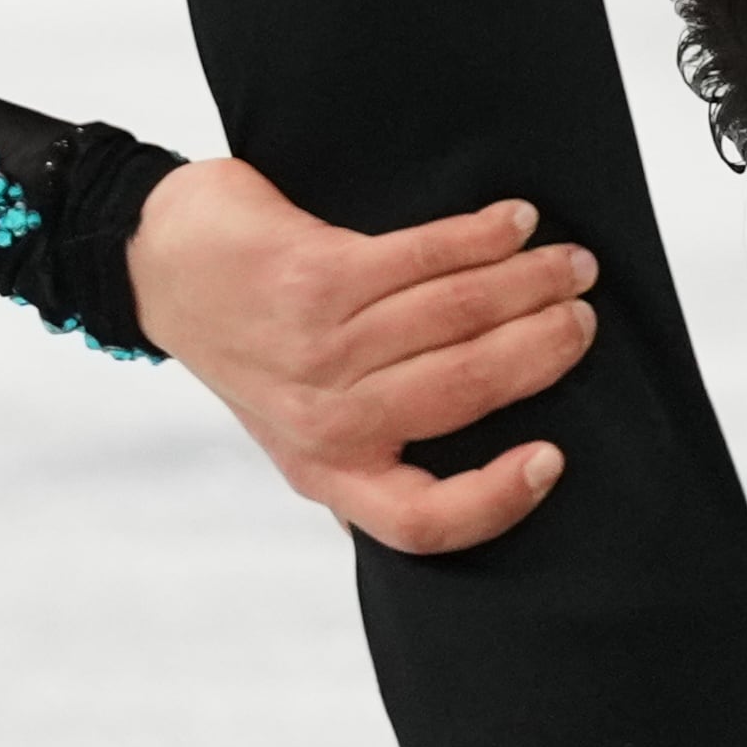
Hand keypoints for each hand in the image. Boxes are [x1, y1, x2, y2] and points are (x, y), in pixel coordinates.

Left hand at [124, 158, 595, 553]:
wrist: (162, 269)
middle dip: (544, 347)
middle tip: (584, 317)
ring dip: (529, 282)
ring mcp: (318, 351)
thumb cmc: (249, 341)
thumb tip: (485, 445)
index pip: (421, 523)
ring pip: (457, 317)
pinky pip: (426, 257)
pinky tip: (514, 223)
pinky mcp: (315, 280)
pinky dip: (483, 236)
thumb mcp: (301, 421)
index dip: (496, 501)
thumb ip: (375, 442)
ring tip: (569, 264)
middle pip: (466, 391)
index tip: (553, 459)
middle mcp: (326, 422)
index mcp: (329, 471)